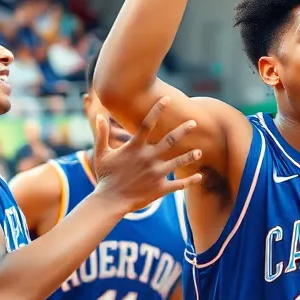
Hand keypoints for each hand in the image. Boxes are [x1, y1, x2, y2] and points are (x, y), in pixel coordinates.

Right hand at [93, 97, 203, 211]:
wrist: (109, 201)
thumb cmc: (105, 176)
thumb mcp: (100, 154)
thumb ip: (101, 134)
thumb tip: (99, 116)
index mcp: (135, 148)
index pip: (147, 124)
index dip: (157, 110)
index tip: (166, 99)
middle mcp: (148, 158)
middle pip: (170, 140)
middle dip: (183, 130)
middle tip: (194, 122)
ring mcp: (156, 174)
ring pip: (178, 162)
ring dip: (190, 156)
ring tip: (199, 151)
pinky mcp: (160, 188)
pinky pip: (178, 184)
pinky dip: (190, 181)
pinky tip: (200, 176)